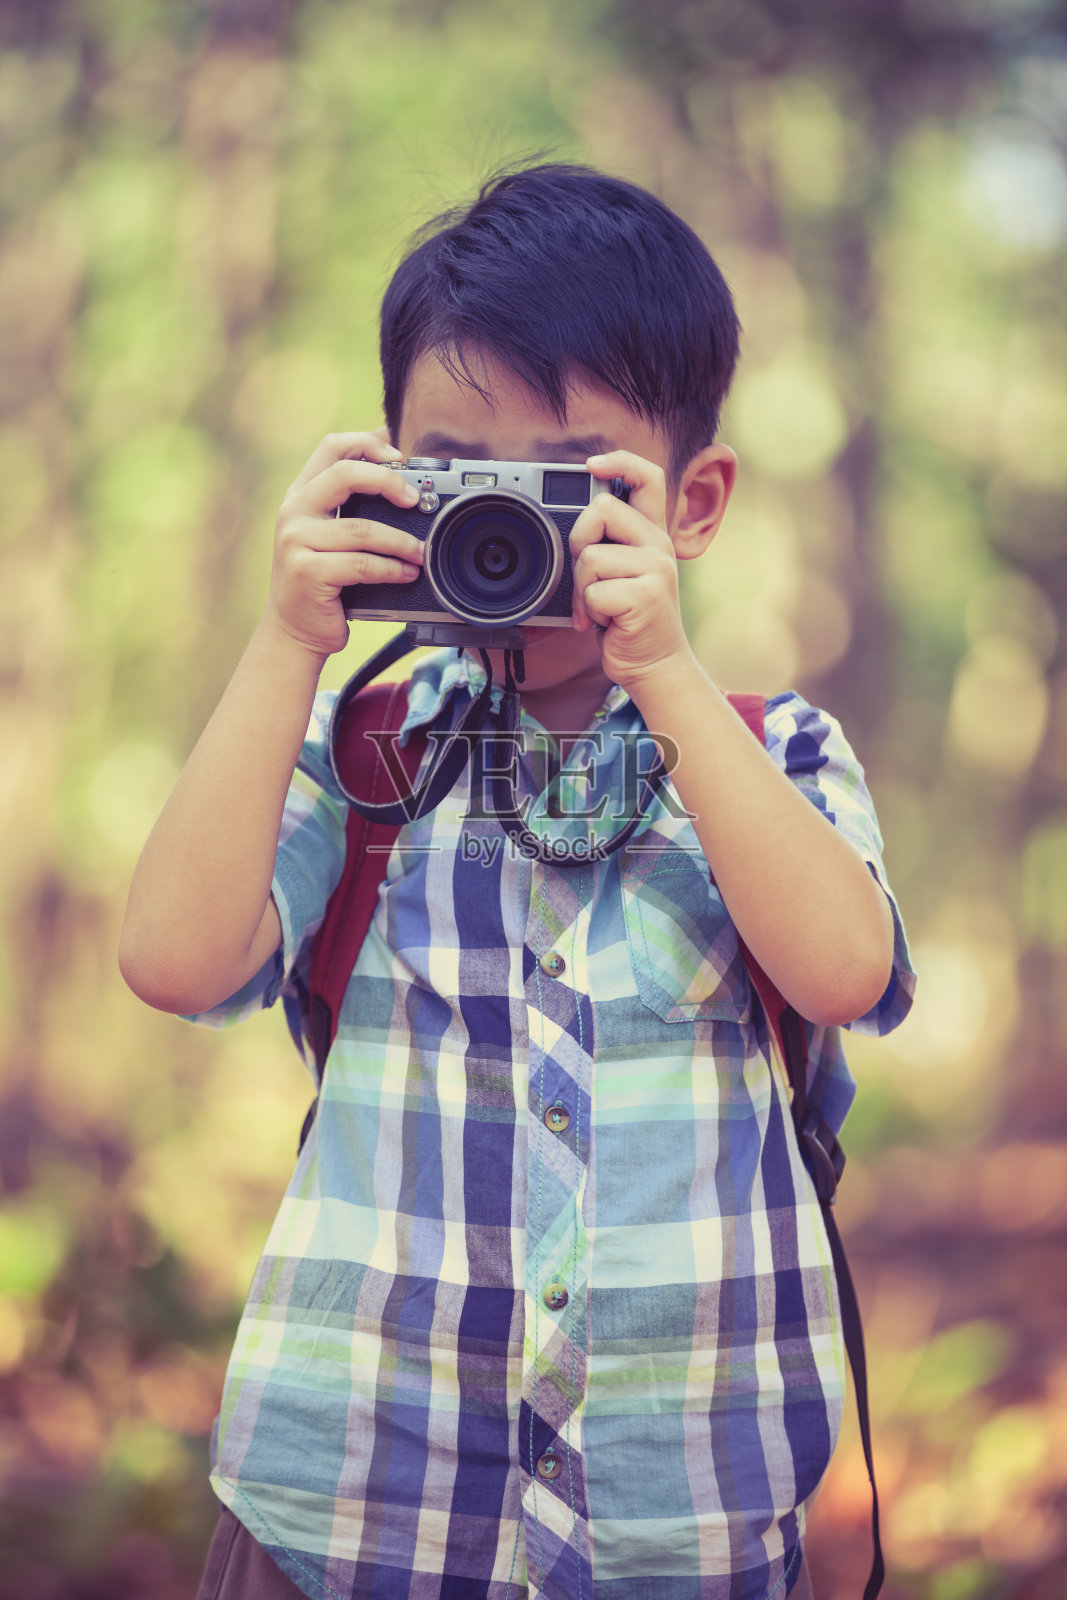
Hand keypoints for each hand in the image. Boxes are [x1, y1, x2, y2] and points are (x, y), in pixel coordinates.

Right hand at [263, 432, 423, 656]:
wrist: (294, 630)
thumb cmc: (321, 582)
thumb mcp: (327, 535)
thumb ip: (349, 506)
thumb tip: (400, 475)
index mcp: (300, 495)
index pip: (332, 448)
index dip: (368, 444)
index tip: (399, 457)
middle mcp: (293, 512)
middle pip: (345, 475)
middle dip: (389, 482)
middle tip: (415, 500)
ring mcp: (296, 542)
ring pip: (362, 529)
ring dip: (401, 541)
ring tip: (421, 552)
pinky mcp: (308, 573)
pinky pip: (363, 565)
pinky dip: (392, 569)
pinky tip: (407, 573)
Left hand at [569, 451, 692, 690]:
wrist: (655, 666)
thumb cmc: (630, 622)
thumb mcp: (623, 575)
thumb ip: (609, 545)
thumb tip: (573, 523)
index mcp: (653, 535)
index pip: (649, 478)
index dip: (621, 461)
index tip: (592, 465)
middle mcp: (660, 546)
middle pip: (603, 508)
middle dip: (579, 541)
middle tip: (585, 576)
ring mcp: (656, 570)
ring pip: (590, 557)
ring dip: (581, 589)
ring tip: (599, 609)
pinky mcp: (645, 596)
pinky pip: (593, 591)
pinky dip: (589, 613)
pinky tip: (605, 625)